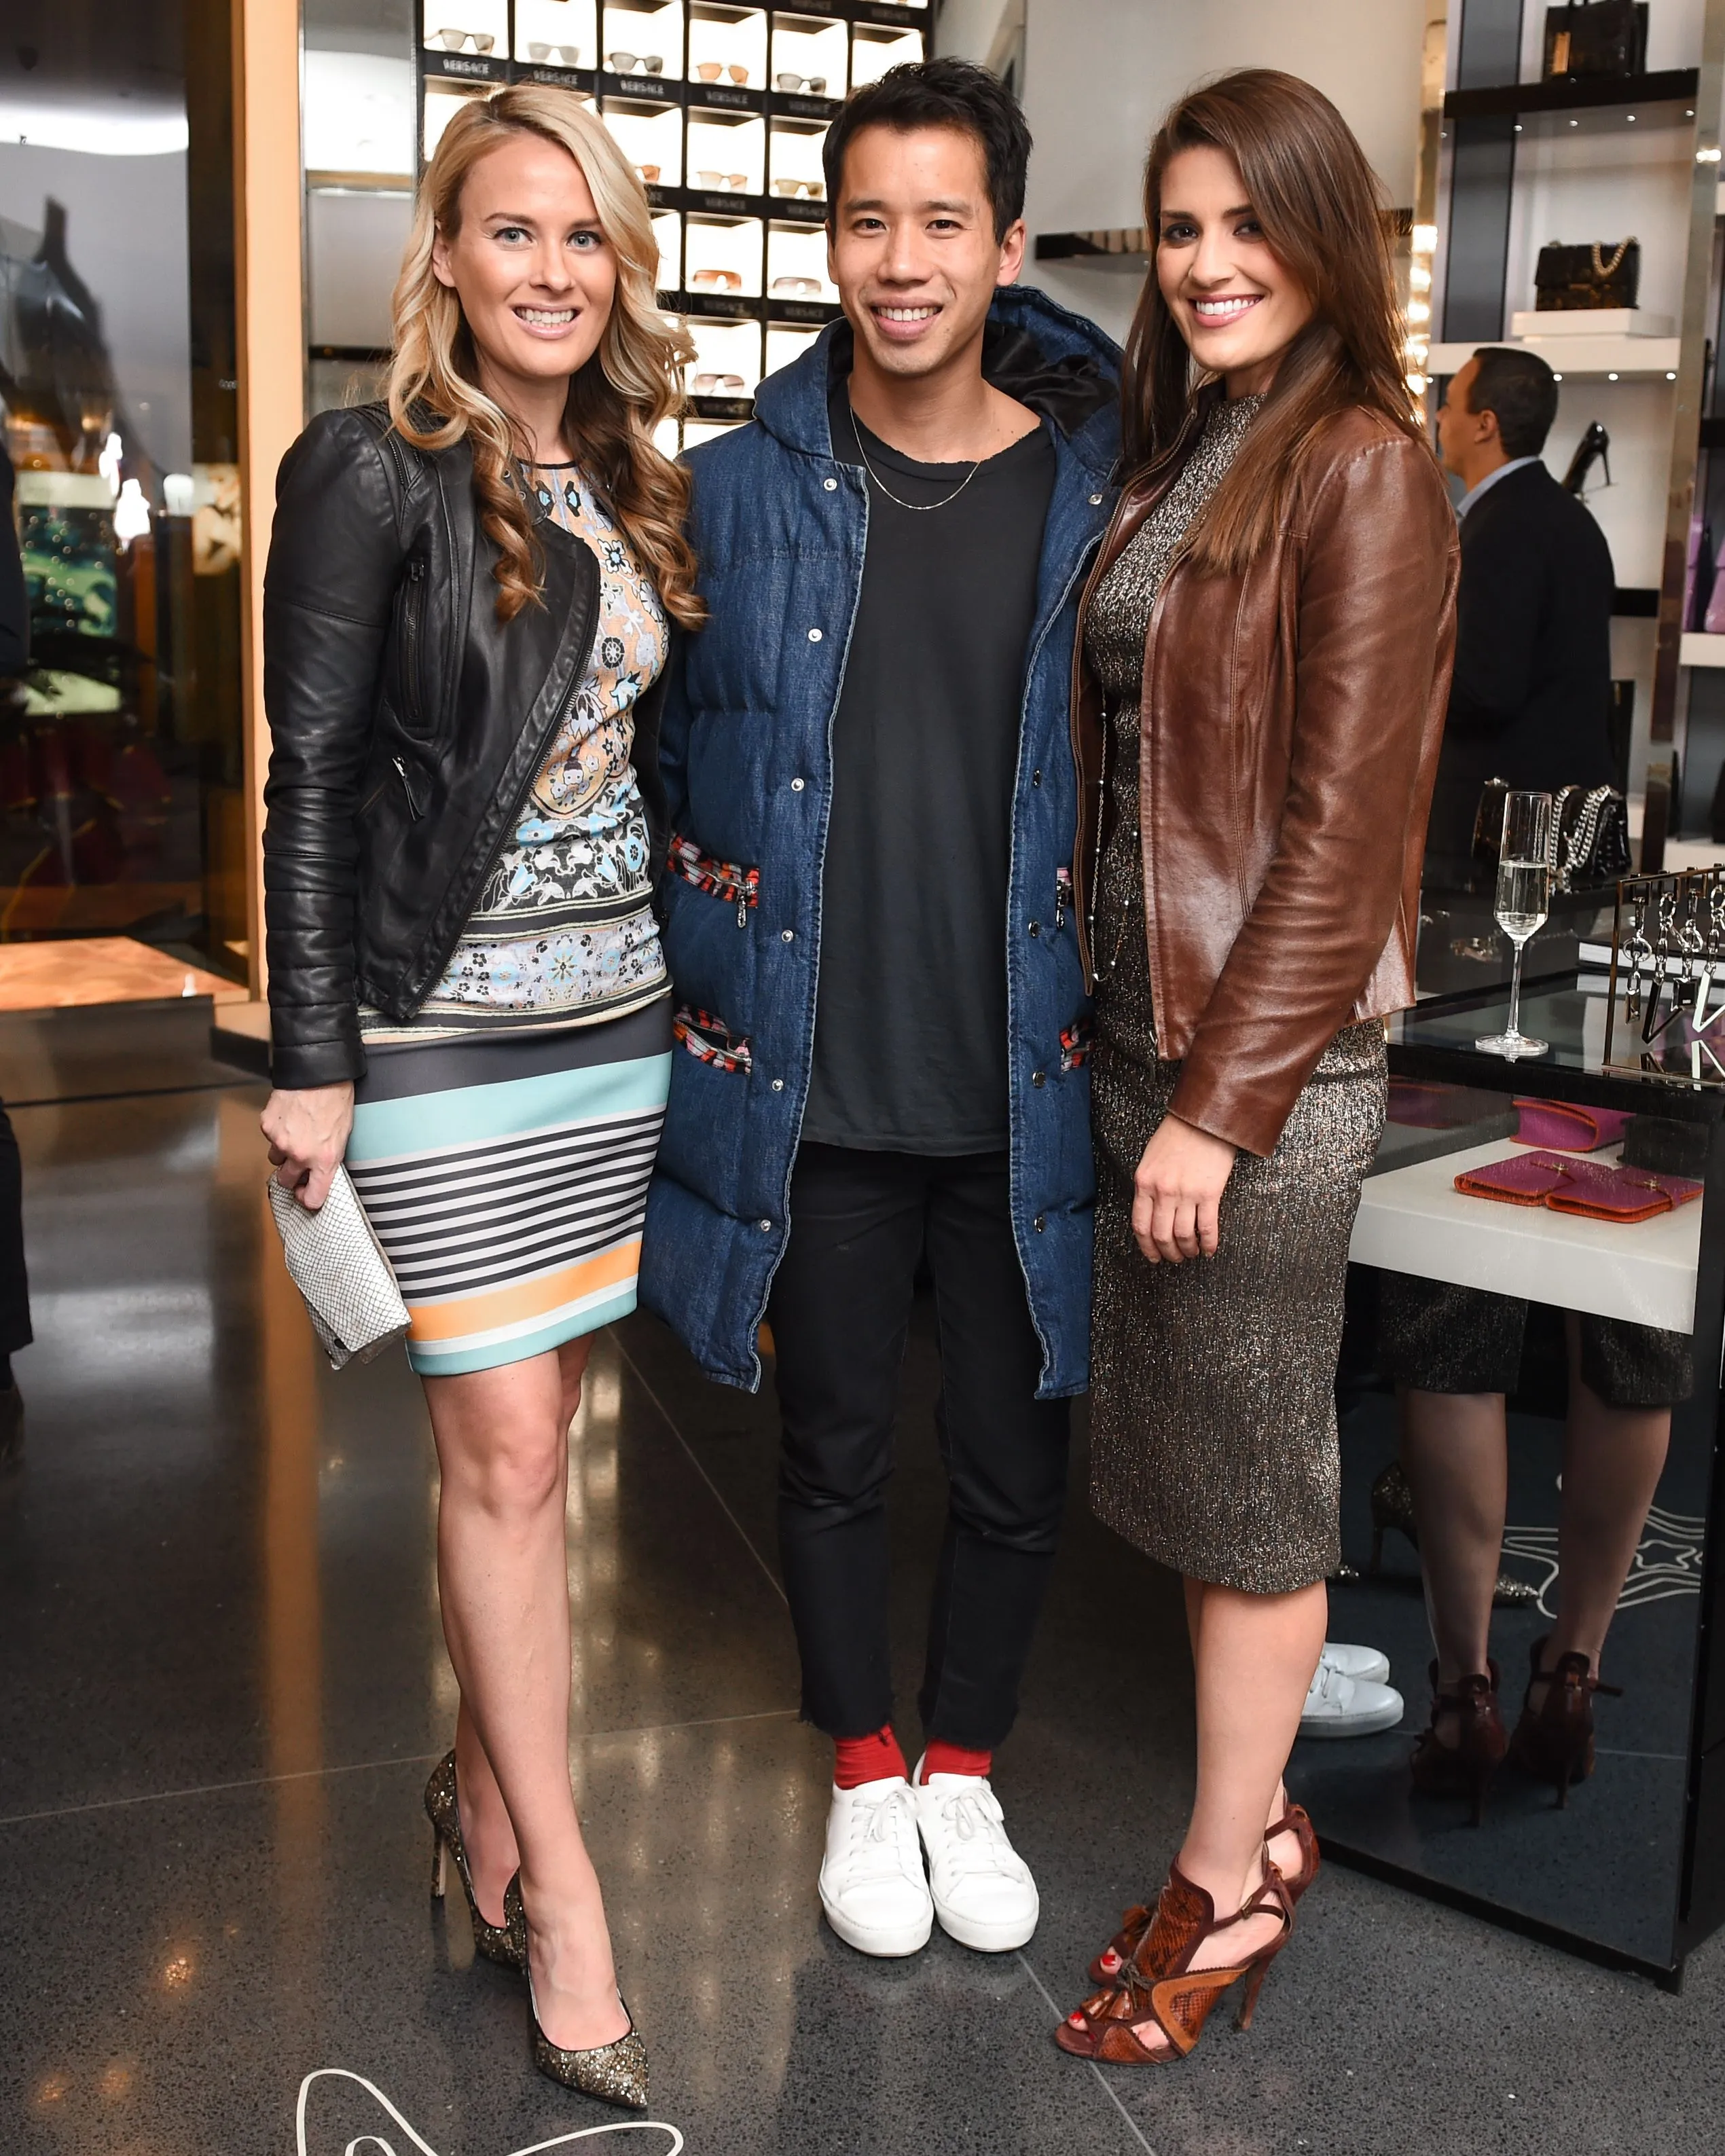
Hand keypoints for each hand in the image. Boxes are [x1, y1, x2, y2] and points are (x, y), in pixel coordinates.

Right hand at [260, 1083, 354, 1210]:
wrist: (319, 1074)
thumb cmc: (336, 1100)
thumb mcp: (343, 1136)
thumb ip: (329, 1158)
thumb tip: (320, 1171)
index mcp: (324, 1159)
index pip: (312, 1197)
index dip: (308, 1198)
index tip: (306, 1194)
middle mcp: (300, 1154)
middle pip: (285, 1180)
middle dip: (290, 1175)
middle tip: (297, 1164)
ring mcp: (280, 1141)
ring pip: (275, 1158)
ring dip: (282, 1151)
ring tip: (295, 1132)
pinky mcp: (267, 1126)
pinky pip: (269, 1137)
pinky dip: (276, 1131)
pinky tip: (288, 1118)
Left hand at [1131, 1112, 1237, 1262]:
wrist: (1205, 1118)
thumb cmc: (1178, 1135)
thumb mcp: (1151, 1159)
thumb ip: (1149, 1185)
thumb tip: (1152, 1212)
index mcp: (1144, 1182)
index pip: (1140, 1225)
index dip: (1147, 1246)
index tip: (1153, 1256)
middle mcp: (1162, 1191)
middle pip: (1161, 1235)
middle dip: (1168, 1253)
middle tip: (1176, 1258)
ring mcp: (1185, 1193)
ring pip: (1183, 1236)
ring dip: (1188, 1250)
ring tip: (1193, 1253)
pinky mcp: (1209, 1193)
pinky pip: (1207, 1228)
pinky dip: (1208, 1243)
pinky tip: (1209, 1249)